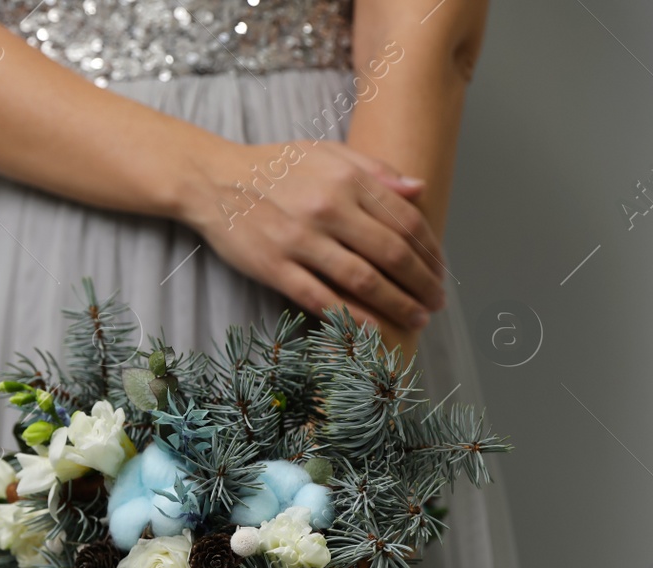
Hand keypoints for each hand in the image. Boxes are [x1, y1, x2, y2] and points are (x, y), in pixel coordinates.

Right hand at [183, 138, 446, 338]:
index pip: (404, 220)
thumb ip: (374, 170)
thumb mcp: (326, 152)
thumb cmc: (272, 166)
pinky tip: (372, 329)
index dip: (430, 250)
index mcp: (346, 179)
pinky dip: (350, 316)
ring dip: (396, 304)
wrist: (212, 180)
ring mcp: (300, 241)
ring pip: (363, 280)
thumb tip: (418, 190)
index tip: (440, 271)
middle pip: (391, 253)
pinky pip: (320, 297)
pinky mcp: (274, 267)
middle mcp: (328, 209)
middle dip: (422, 283)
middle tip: (436, 302)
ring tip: (416, 318)